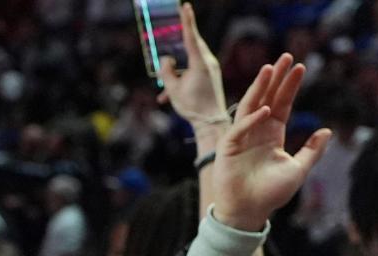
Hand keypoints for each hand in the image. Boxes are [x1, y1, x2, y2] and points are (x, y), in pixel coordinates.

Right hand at [156, 4, 227, 138]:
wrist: (211, 122)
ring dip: (178, 65)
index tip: (185, 6)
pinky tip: (168, 95)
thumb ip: (166, 72)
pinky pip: (194, 67)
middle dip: (181, 38)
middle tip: (174, 25)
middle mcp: (208, 62)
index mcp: (199, 63)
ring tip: (167, 83)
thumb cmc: (193, 107)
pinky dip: (182, 75)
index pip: (191, 37)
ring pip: (191, 57)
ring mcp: (211, 68)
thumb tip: (166, 59)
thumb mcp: (173, 90)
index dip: (187, 21)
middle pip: (192, 44)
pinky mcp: (210, 74)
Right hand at [209, 55, 331, 231]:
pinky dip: (252, 119)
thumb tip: (326, 131)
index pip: (282, 104)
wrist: (248, 212)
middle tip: (285, 56)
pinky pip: (240, 129)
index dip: (290, 86)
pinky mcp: (229, 148)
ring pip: (251, 106)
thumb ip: (312, 150)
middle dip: (275, 78)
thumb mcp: (298, 170)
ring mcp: (241, 138)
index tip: (300, 67)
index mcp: (272, 135)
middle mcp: (257, 131)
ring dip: (260, 87)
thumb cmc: (271, 194)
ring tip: (269, 68)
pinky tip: (266, 110)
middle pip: (267, 98)